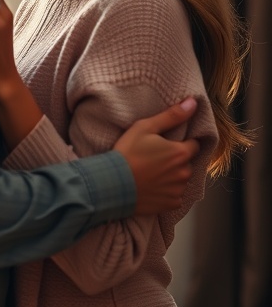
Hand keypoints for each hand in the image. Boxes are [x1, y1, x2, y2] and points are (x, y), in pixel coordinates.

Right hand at [114, 99, 197, 213]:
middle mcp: (184, 173)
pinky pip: (175, 196)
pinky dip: (166, 192)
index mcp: (180, 153)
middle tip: (155, 158)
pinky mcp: (171, 205)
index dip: (182, 142)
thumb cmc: (127, 153)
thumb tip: (193, 102)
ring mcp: (178, 191)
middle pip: (187, 163)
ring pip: (181, 180)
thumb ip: (172, 116)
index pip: (194, 144)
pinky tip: (152, 187)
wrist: (111, 184)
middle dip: (176, 160)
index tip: (167, 144)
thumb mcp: (145, 127)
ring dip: (172, 176)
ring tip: (151, 173)